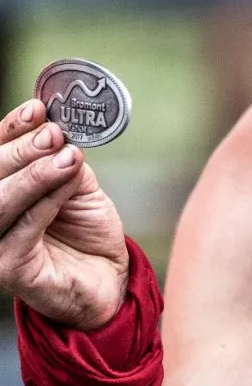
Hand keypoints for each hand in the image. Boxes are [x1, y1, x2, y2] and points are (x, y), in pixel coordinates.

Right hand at [0, 99, 128, 329]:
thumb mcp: (76, 184)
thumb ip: (63, 160)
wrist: (107, 276)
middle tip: (52, 134)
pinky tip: (68, 182)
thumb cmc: (85, 230)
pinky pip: (24, 230)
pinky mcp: (10, 270)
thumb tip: (57, 132)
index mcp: (3, 190)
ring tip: (65, 156)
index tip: (37, 110)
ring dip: (34, 174)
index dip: (10, 130)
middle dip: (20, 150)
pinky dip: (47, 201)